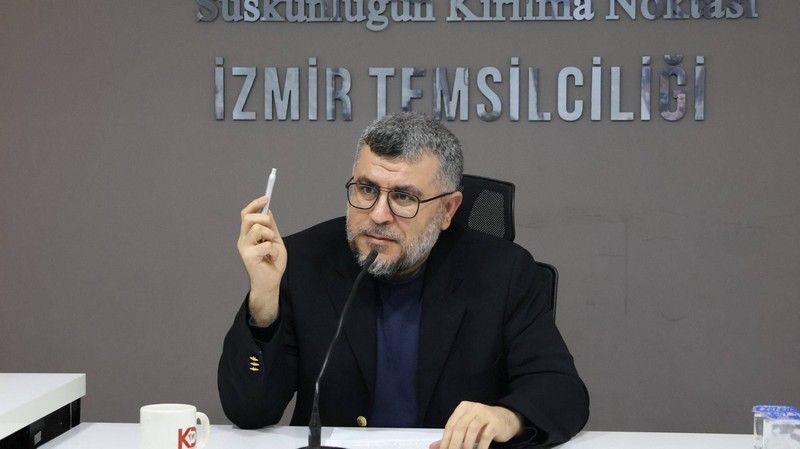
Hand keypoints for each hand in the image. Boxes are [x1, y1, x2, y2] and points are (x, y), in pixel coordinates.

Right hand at [237, 196, 286, 325]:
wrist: (271, 283)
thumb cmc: (272, 263)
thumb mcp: (275, 241)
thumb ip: (271, 227)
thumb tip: (268, 211)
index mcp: (248, 235)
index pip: (246, 214)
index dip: (255, 204)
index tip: (266, 197)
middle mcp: (243, 240)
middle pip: (248, 218)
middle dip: (263, 219)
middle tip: (272, 231)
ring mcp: (244, 248)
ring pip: (257, 229)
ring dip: (270, 236)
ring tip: (272, 248)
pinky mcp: (248, 257)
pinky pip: (266, 245)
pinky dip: (274, 251)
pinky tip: (272, 258)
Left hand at [430, 402, 521, 448]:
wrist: (505, 419)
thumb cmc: (483, 424)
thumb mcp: (466, 427)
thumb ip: (451, 436)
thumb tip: (434, 447)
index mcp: (463, 408)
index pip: (451, 424)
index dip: (445, 440)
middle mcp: (473, 408)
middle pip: (459, 427)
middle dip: (453, 444)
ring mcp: (485, 414)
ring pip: (471, 431)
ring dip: (466, 446)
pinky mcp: (495, 422)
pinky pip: (485, 436)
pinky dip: (480, 447)